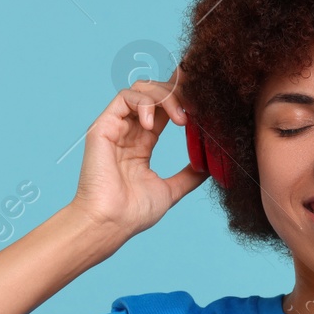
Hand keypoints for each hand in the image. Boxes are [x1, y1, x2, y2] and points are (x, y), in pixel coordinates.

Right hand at [70, 68, 207, 237]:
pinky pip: (124, 98)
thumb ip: (189, 176)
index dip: (182, 99)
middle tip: (197, 106)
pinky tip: (152, 124)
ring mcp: (115, 128)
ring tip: (180, 119)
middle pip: (154, 94)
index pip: (163, 110)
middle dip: (178, 92)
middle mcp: (128, 132)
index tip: (203, 101)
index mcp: (141, 144)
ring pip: (141, 90)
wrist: (111, 222)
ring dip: (165, 97)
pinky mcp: (103, 126)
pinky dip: (144, 103)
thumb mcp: (170, 191)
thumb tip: (210, 167)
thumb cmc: (133, 213)